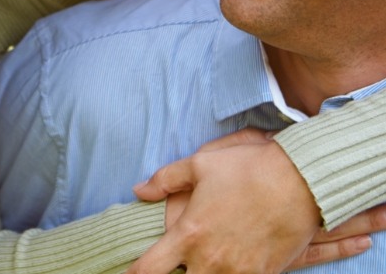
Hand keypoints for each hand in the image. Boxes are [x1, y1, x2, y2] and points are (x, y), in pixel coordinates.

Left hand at [128, 129, 381, 273]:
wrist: (299, 181)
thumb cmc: (248, 169)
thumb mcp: (202, 163)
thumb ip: (166, 179)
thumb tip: (139, 190)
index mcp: (190, 234)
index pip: (149, 269)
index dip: (133, 273)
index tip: (127, 271)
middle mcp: (209, 260)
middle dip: (175, 273)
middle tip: (175, 261)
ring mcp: (237, 272)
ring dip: (202, 273)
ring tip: (205, 257)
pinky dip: (231, 273)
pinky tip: (231, 261)